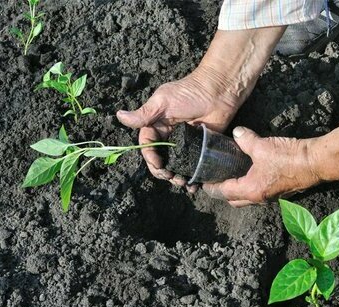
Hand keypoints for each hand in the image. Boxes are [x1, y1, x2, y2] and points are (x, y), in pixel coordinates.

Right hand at [116, 67, 241, 187]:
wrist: (219, 91)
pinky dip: (194, 177)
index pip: (148, 146)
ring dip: (177, 177)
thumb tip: (119, 116)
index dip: (151, 158)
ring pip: (177, 165)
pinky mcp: (201, 148)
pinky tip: (195, 185)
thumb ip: (144, 114)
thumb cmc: (190, 92)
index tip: (158, 165)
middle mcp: (170, 137)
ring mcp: (186, 144)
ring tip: (182, 182)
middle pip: (162, 159)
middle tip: (171, 177)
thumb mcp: (163, 101)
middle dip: (163, 171)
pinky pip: (195, 165)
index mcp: (158, 125)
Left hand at [203, 127, 320, 206]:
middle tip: (217, 178)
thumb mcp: (262, 145)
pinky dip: (252, 186)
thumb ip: (245, 139)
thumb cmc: (289, 157)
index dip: (211, 187)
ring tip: (232, 174)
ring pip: (248, 198)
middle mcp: (259, 198)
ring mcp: (271, 197)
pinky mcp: (281, 191)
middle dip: (223, 192)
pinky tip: (253, 172)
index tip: (203, 181)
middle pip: (234, 200)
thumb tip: (236, 133)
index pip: (223, 193)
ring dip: (239, 190)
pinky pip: (260, 192)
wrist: (316, 162)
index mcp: (251, 190)